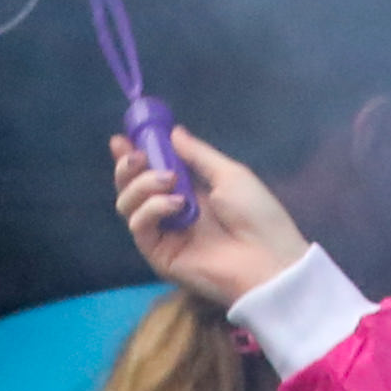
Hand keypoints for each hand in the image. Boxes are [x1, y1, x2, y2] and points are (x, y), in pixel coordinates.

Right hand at [111, 127, 307, 308]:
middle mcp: (170, 214)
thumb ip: (198, 155)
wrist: (268, 258)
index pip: (149, 173)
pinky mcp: (159, 255)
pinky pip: (139, 226)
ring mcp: (164, 235)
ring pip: (128, 205)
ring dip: (142, 185)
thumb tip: (174, 132)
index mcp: (188, 194)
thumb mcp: (229, 174)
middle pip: (130, 189)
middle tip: (138, 156)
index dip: (133, 156)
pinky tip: (177, 204)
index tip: (121, 139)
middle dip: (128, 168)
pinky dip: (152, 208)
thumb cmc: (257, 215)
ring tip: (171, 180)